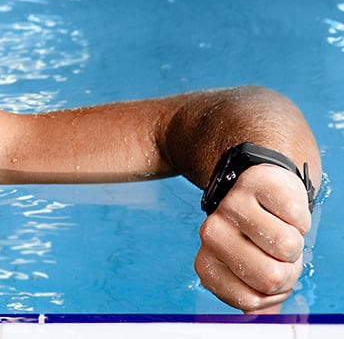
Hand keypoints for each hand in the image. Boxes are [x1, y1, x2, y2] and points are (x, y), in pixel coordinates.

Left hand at [195, 164, 312, 312]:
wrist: (258, 189)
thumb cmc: (257, 238)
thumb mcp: (248, 272)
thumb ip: (254, 300)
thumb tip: (263, 325)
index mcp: (207, 262)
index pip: (251, 299)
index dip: (271, 292)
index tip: (265, 272)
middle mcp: (211, 233)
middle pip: (271, 276)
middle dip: (288, 269)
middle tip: (277, 254)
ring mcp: (231, 206)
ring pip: (288, 245)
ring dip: (295, 242)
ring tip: (279, 230)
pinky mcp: (257, 183)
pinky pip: (297, 216)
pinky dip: (301, 218)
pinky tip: (281, 210)